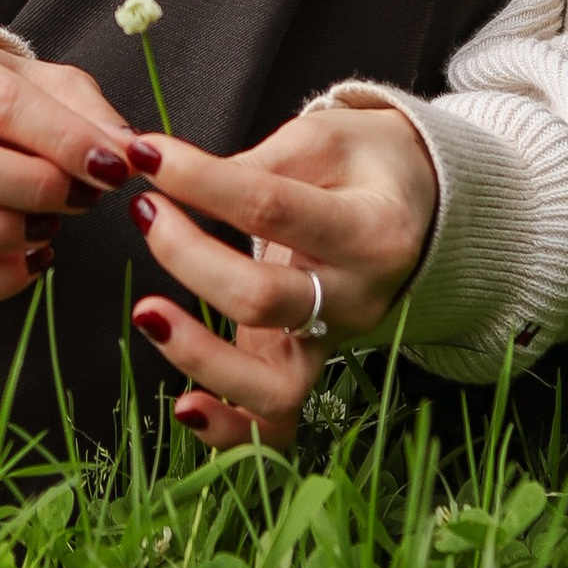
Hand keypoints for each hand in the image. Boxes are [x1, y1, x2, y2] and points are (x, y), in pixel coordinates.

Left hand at [120, 101, 437, 450]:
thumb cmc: (367, 166)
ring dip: (199, 355)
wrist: (422, 207)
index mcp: (370, 228)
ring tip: (147, 313)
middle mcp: (357, 297)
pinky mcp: (310, 368)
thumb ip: (256, 163)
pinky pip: (274, 425)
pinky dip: (229, 429)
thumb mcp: (323, 139)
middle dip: (187, 255)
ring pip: (272, 385)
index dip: (201, 181)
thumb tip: (177, 177)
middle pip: (262, 298)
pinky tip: (185, 409)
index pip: (272, 208)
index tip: (150, 154)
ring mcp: (335, 344)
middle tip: (146, 209)